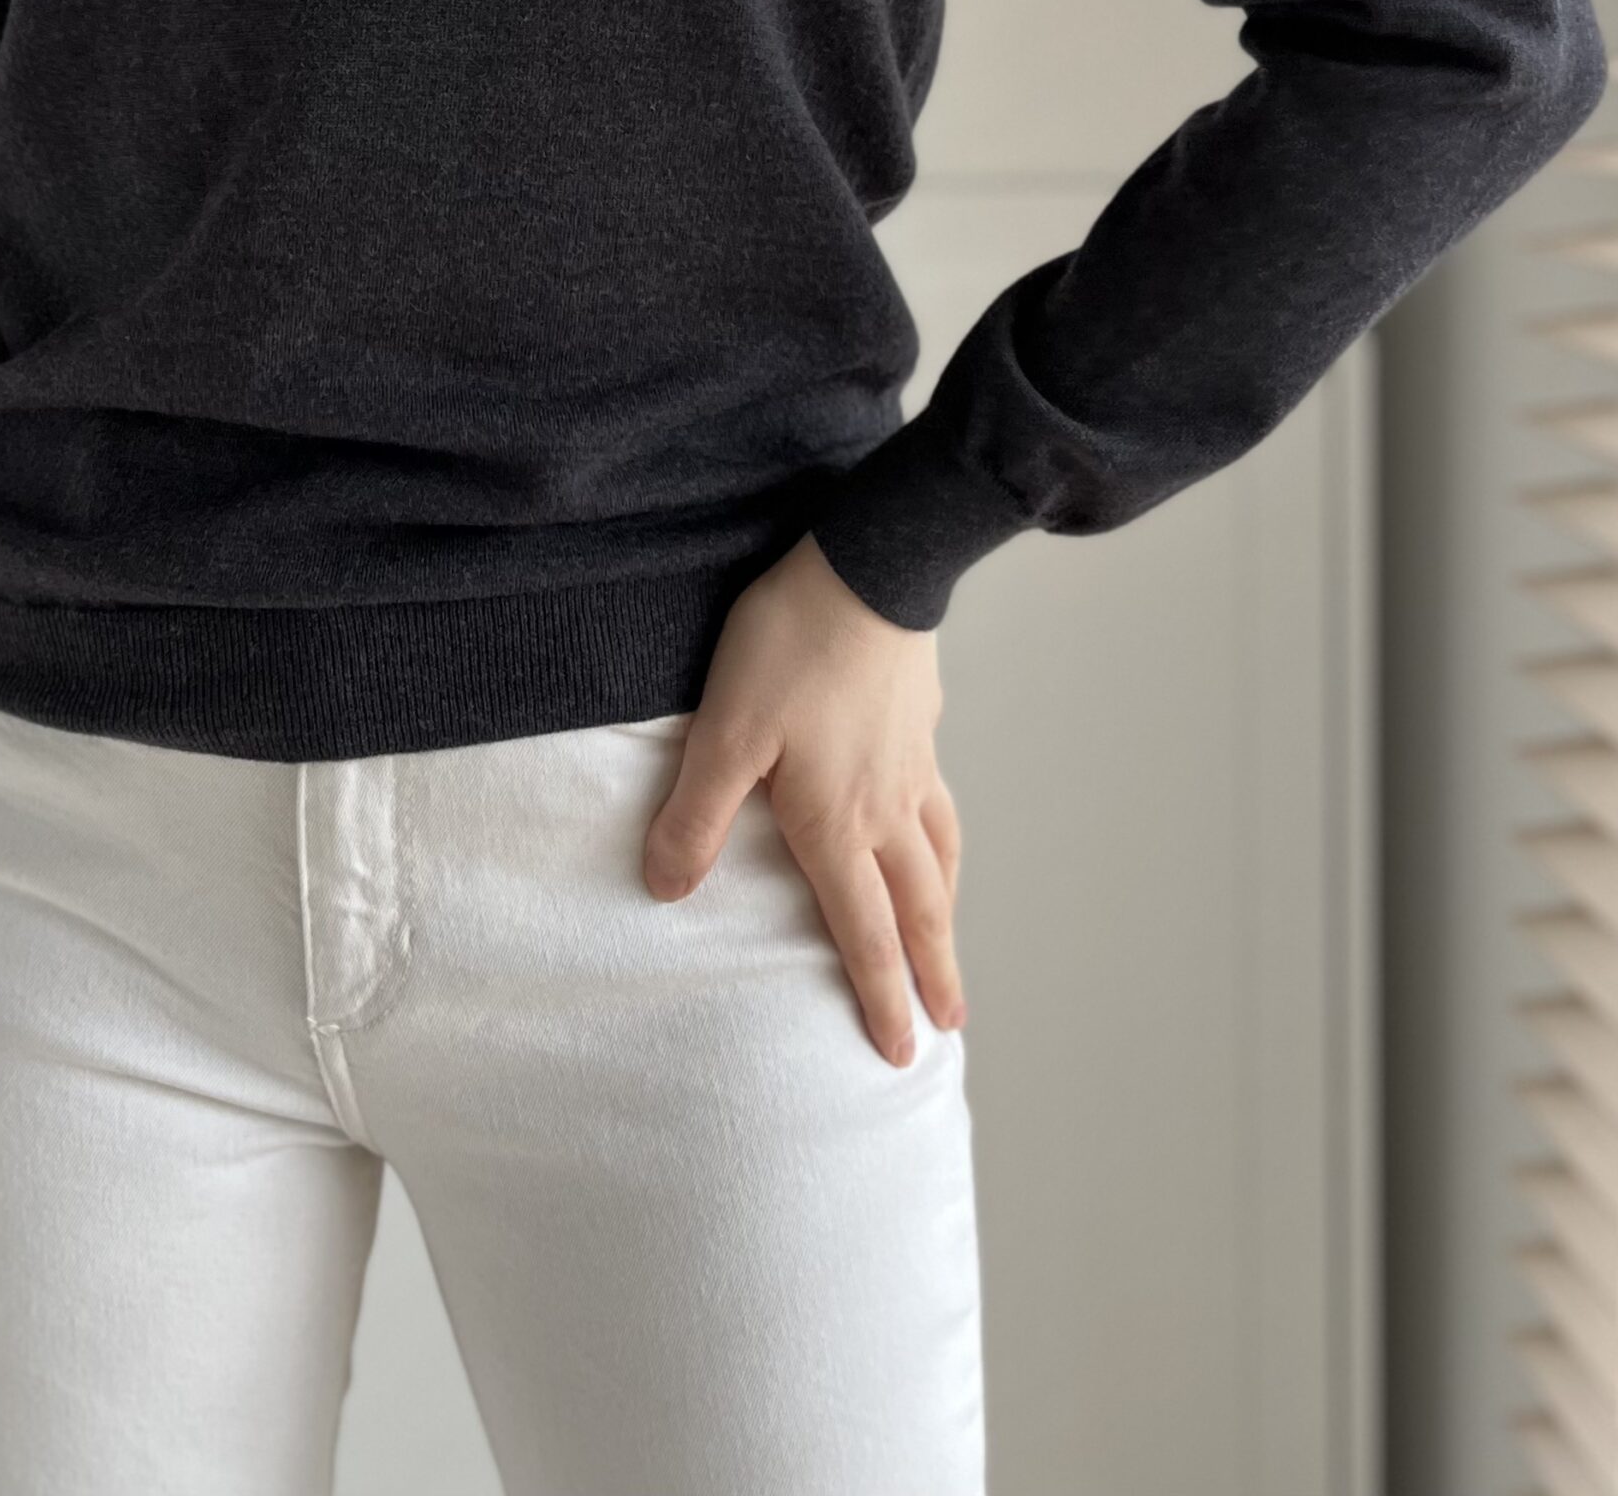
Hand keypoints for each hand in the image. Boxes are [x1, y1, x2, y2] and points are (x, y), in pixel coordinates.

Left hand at [642, 532, 964, 1065]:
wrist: (869, 567)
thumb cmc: (790, 647)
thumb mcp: (724, 732)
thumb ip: (695, 815)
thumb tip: (666, 891)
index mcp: (837, 823)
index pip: (863, 932)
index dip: (880, 996)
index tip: (899, 1051)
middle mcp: (887, 809)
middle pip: (918, 910)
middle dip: (932, 972)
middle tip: (951, 1024)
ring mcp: (913, 765)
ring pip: (940, 859)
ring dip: (947, 913)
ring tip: (949, 941)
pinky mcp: (921, 723)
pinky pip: (942, 806)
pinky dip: (945, 844)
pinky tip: (935, 833)